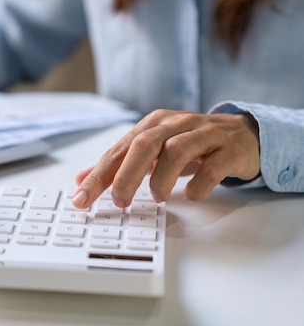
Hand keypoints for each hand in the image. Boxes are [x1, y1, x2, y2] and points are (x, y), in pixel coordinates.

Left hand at [72, 109, 260, 207]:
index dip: (98, 175)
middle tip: (120, 201)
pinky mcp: (228, 149)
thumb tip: (81, 180)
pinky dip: (198, 184)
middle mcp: (176, 124)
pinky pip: (212, 167)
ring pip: (177, 151)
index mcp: (153, 124)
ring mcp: (204, 134)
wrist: (244, 134)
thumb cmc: (191, 144)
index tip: (81, 198)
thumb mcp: (152, 151)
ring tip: (158, 198)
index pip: (119, 150)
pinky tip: (191, 195)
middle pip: (144, 145)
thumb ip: (118, 164)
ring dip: (162, 179)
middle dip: (127, 176)